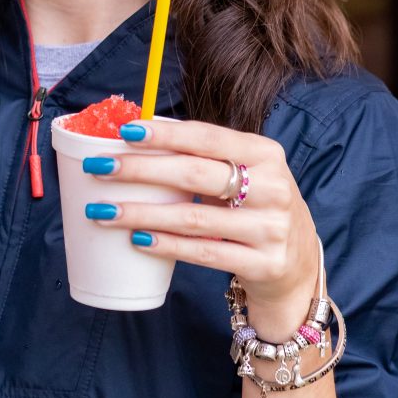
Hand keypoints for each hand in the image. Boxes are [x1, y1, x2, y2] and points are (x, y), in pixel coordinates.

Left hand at [84, 118, 319, 336]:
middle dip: (140, 170)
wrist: (298, 265)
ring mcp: (270, 228)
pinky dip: (167, 245)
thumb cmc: (257, 208)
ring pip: (193, 218)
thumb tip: (136, 138)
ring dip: (141, 213)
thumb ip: (205, 157)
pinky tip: (138, 240)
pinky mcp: (263, 264)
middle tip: (99, 168)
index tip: (124, 132)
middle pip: (194, 174)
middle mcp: (273, 187)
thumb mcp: (246, 174)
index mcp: (266, 154)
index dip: (164, 134)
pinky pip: (204, 253)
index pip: (207, 137)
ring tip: (103, 210)